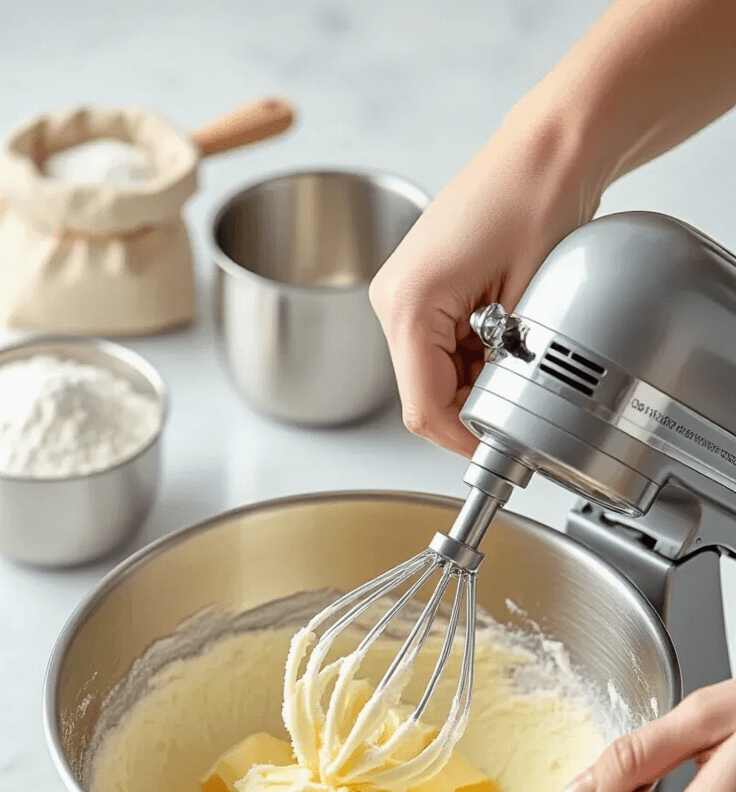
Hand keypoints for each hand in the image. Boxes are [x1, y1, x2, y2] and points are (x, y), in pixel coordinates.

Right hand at [369, 105, 599, 457]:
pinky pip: (442, 347)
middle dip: (474, 407)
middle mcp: (393, 299)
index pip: (424, 409)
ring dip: (478, 380)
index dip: (465, 440)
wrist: (549, 144)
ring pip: (435, 374)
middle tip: (525, 404)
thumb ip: (503, 372)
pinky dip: (477, 355)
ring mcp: (404, 293)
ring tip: (523, 353)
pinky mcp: (424, 288)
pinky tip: (511, 335)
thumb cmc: (537, 195)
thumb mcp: (528, 301)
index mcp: (408, 304)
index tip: (500, 454)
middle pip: (425, 395)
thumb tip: (499, 422)